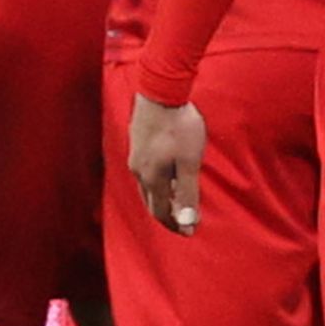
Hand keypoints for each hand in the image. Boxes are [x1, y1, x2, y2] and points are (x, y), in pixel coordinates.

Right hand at [127, 92, 206, 234]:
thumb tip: (187, 221)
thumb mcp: (189, 162)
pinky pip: (145, 170)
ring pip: (146, 185)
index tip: (189, 232)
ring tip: (177, 199)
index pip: (160, 212)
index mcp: (151, 178)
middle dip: (166, 213)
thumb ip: (188, 192)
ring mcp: (135, 155)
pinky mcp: (136, 142)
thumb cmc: (179, 127)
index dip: (175, 224)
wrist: (160, 92)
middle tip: (182, 220)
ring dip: (161, 196)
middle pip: (150, 201)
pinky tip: (167, 172)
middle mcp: (138, 170)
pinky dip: (156, 180)